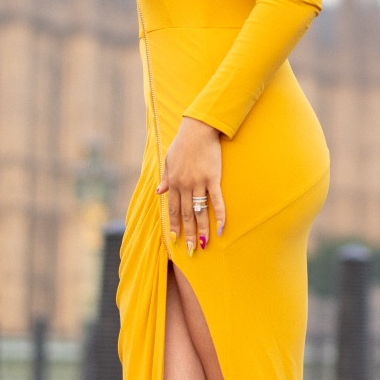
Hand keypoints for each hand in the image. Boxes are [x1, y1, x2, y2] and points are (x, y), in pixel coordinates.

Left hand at [157, 117, 224, 256]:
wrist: (198, 129)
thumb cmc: (182, 143)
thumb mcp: (168, 160)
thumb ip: (165, 178)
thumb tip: (158, 193)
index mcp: (173, 182)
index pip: (172, 210)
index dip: (173, 225)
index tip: (175, 239)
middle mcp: (184, 185)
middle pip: (186, 215)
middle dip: (188, 234)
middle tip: (192, 250)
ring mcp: (199, 183)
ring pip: (199, 212)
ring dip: (202, 230)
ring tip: (204, 245)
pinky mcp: (212, 178)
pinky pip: (216, 201)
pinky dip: (219, 215)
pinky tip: (221, 228)